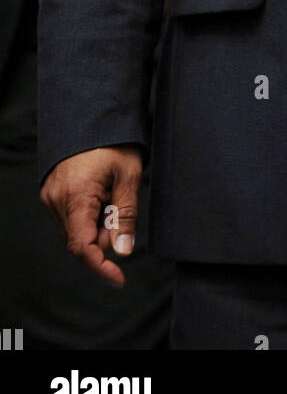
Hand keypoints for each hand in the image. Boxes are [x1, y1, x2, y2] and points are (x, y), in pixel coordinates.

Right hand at [40, 145, 143, 287]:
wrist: (93, 114)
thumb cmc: (114, 142)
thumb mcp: (129, 176)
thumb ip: (125, 216)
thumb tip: (123, 251)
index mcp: (76, 196)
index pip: (82, 247)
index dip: (101, 267)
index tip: (119, 278)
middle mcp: (56, 199)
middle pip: (79, 241)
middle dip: (104, 238)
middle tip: (121, 211)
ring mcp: (50, 196)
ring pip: (74, 230)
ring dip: (96, 226)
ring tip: (112, 195)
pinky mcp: (50, 192)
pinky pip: (68, 217)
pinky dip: (87, 216)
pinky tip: (100, 194)